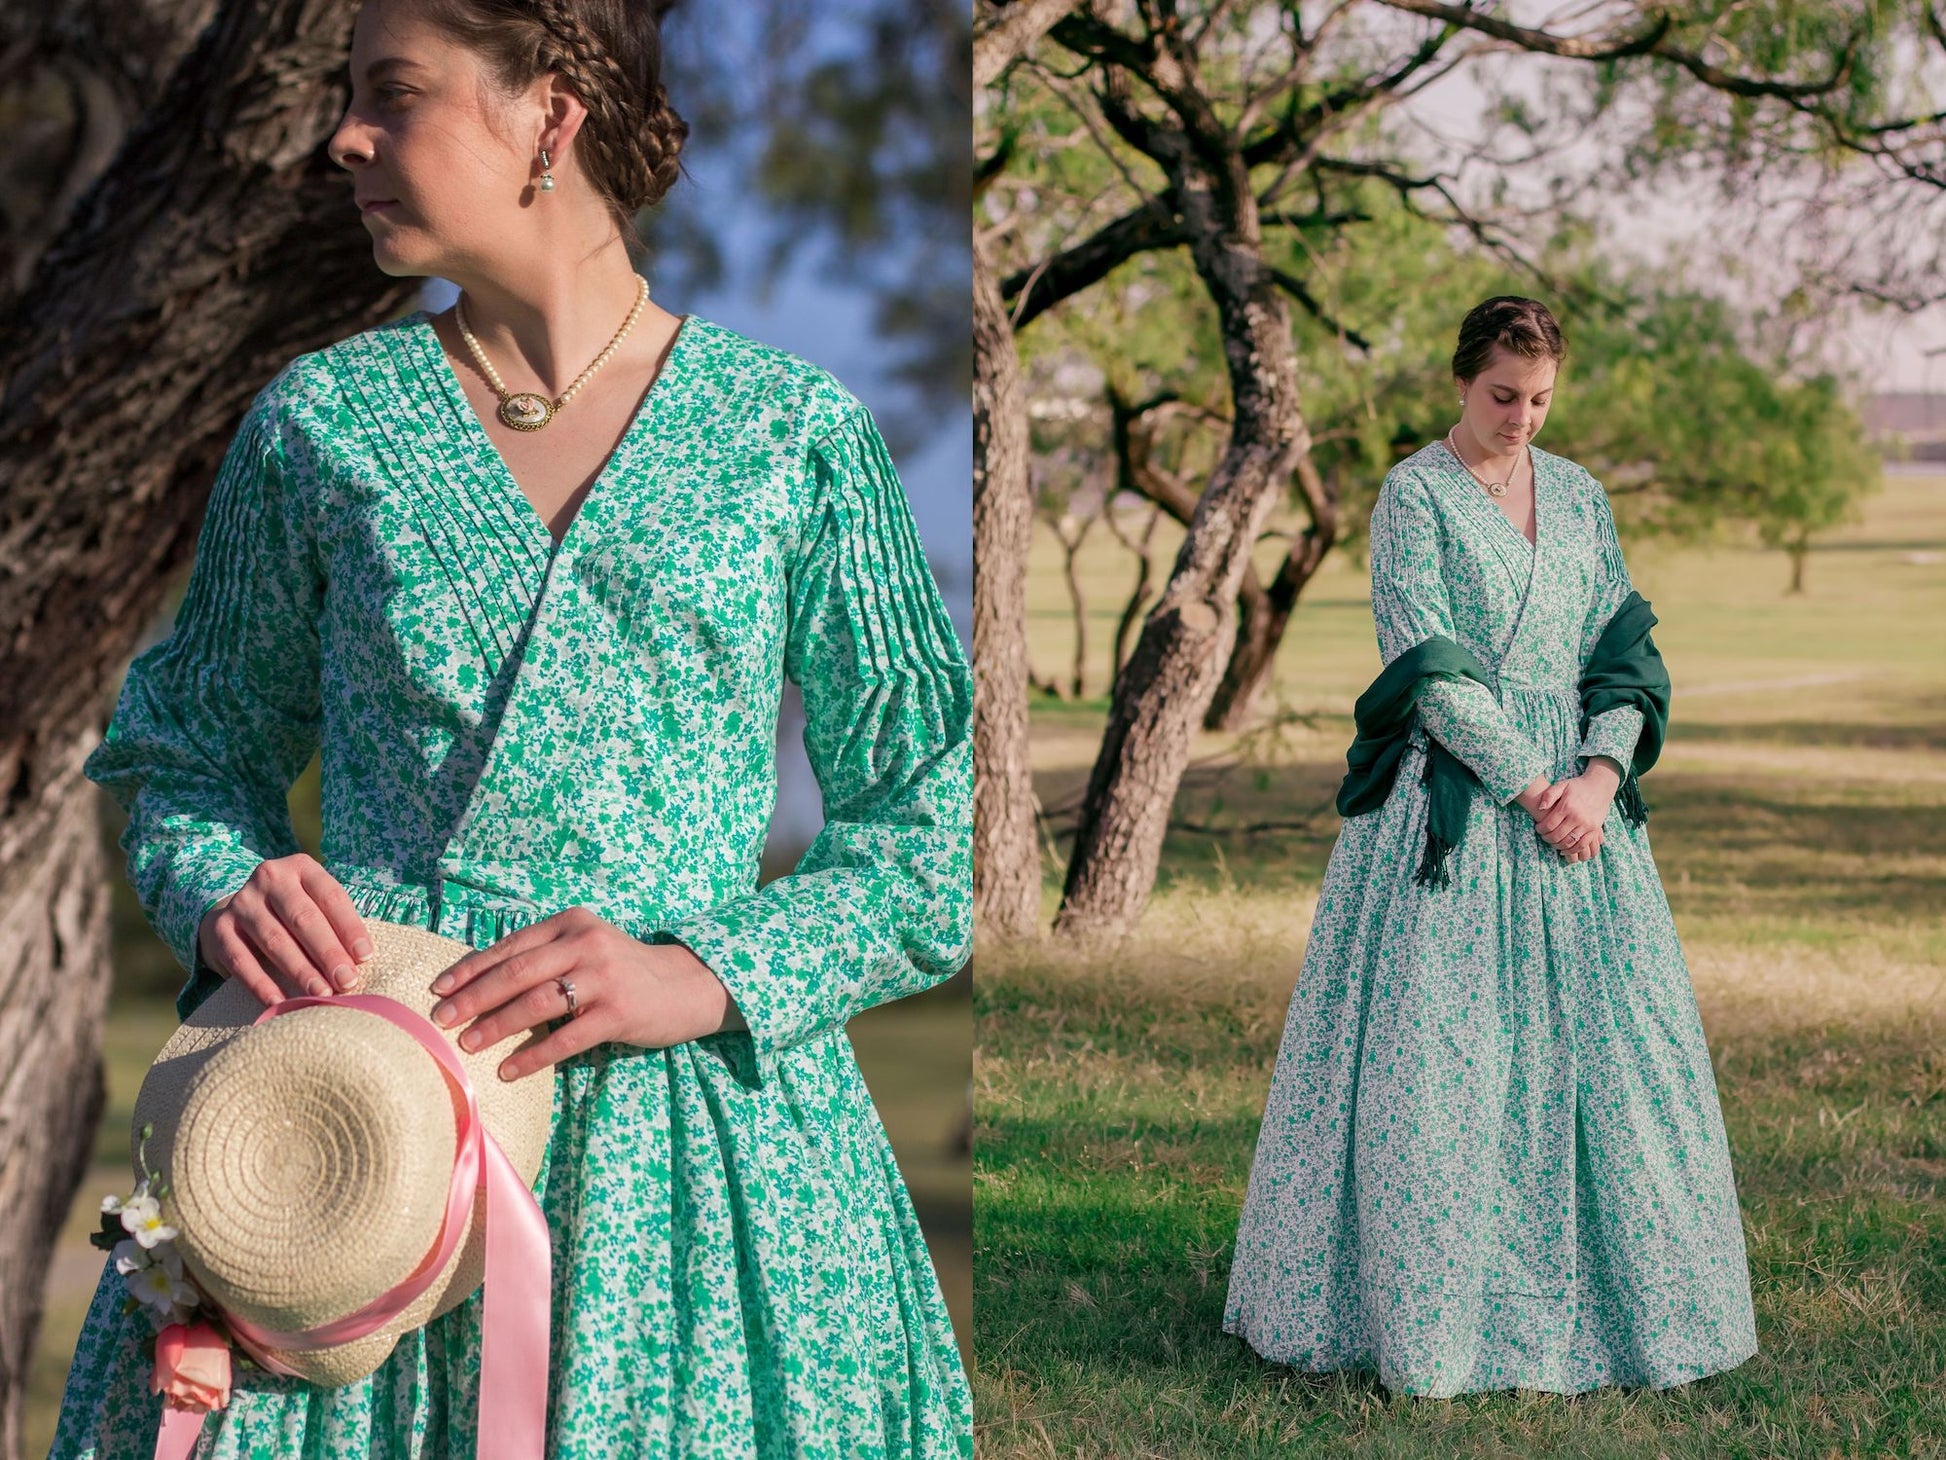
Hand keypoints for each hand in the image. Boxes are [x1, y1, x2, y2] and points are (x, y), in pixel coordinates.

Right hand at [196, 853, 373, 1005]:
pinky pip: (242, 960)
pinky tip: (280, 1002)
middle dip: (328, 953)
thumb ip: (334, 923)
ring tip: (322, 993)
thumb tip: (358, 961)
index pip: (330, 896)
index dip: (349, 928)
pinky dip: (262, 984)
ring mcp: (242, 903)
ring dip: (301, 970)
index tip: (365, 957)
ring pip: (275, 940)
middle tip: (347, 980)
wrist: (236, 912)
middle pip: (303, 918)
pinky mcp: (220, 929)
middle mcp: (269, 879)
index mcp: (301, 867)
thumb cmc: (291, 912)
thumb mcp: (313, 903)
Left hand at [424, 906, 749, 1081]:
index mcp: (571, 924)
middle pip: (517, 972)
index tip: (438, 989)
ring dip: (497, 1026)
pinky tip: (509, 1069)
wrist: (687, 986)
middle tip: (441, 1020)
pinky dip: (533, 1056)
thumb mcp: (586, 948)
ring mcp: (604, 978)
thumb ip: (545, 956)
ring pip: (537, 1002)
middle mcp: (586, 944)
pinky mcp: (618, 1013)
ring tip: (467, 1045)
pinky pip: (566, 1038)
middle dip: (474, 998)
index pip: (510, 946)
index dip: (470, 969)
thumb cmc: (624, 971)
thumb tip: (480, 984)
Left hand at [1529, 759, 1619, 864]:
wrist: (1600, 786)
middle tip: (1544, 836)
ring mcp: (1587, 825)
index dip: (1540, 829)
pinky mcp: (1595, 830)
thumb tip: (1540, 808)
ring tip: (1553, 842)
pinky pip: (1582, 845)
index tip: (1538, 828)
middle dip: (1547, 838)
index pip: (1549, 825)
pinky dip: (1572, 850)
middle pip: (1557, 836)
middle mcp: (1578, 817)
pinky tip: (1564, 849)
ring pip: (1569, 843)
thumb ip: (1549, 795)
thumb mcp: (1562, 785)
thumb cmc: (1577, 786)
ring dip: (1558, 845)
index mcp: (1567, 806)